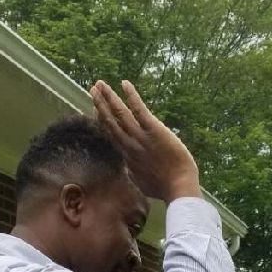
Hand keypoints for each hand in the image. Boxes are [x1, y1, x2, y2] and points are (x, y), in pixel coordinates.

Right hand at [90, 80, 200, 202]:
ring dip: (109, 97)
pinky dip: (131, 96)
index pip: (112, 135)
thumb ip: (134, 174)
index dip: (103, 121)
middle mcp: (130, 145)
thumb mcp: (143, 183)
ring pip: (120, 113)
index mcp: (128, 157)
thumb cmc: (164, 188)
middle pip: (111, 121)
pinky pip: (139, 109)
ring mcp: (140, 137)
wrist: (178, 187)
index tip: (96, 111)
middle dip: (100, 104)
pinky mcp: (153, 130)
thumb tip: (128, 172)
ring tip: (99, 84)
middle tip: (92, 90)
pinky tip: (124, 83)